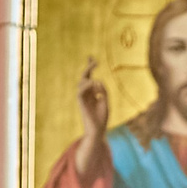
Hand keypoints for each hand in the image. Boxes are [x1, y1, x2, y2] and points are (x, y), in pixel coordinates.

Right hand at [73, 55, 109, 174]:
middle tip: (95, 61)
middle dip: (89, 67)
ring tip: (97, 83)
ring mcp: (83, 99)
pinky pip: (80, 92)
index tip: (91, 57)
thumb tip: (97, 81)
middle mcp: (86, 94)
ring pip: (81, 83)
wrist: (97, 131)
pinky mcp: (81, 104)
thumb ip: (102, 91)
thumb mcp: (105, 101)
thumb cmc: (101, 118)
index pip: (89, 77)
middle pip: (84, 78)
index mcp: (92, 93)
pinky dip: (87, 86)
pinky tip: (94, 85)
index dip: (90, 67)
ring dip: (89, 79)